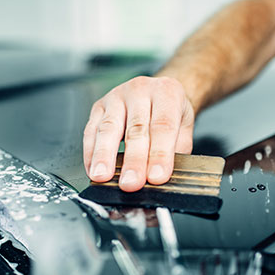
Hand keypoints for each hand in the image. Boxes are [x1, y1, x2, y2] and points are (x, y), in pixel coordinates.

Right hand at [83, 76, 194, 191]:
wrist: (160, 92)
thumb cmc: (172, 112)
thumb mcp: (184, 129)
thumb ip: (176, 152)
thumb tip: (162, 178)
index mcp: (167, 93)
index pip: (163, 126)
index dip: (159, 154)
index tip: (156, 177)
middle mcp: (140, 91)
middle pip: (136, 129)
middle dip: (133, 160)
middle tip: (131, 183)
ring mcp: (117, 97)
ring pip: (109, 128)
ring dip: (104, 156)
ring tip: (103, 177)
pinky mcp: (99, 107)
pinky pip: (91, 131)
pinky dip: (90, 153)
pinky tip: (93, 169)